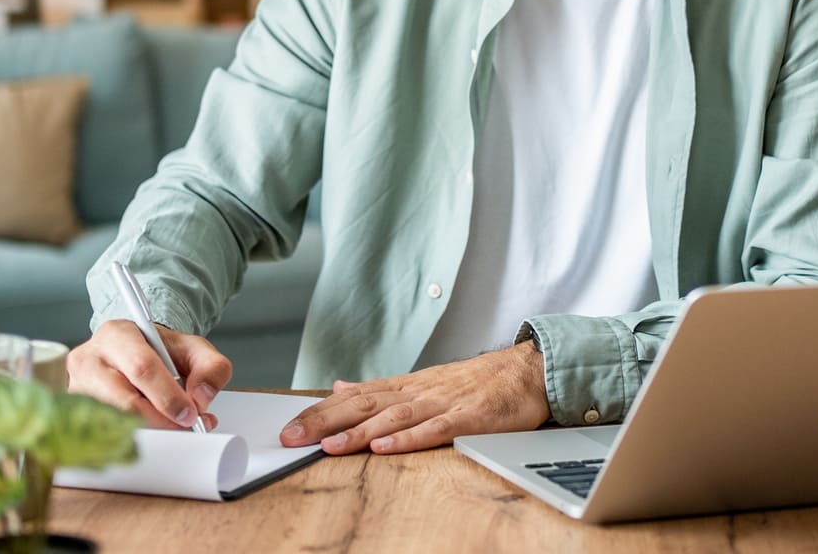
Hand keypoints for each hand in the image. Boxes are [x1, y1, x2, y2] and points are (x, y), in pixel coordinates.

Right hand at [68, 319, 231, 430]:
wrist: (137, 355)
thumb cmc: (160, 352)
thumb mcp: (193, 349)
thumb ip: (211, 367)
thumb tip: (201, 398)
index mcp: (117, 334)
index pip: (141, 368)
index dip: (167, 396)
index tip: (189, 414)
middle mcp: (90, 358)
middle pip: (123, 401)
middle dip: (159, 421)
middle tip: (182, 427)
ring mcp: (76, 388)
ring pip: (111, 423)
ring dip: (146, 432)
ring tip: (168, 428)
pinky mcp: (75, 411)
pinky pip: (102, 435)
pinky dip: (130, 439)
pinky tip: (148, 432)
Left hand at [279, 342, 549, 454]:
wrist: (528, 370)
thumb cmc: (478, 382)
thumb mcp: (423, 381)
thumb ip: (380, 388)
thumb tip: (339, 386)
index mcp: (406, 387)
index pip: (354, 397)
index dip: (319, 413)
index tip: (288, 428)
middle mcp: (419, 392)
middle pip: (364, 405)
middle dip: (325, 422)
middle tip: (292, 438)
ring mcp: (443, 403)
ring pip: (393, 417)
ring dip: (359, 432)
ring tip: (329, 445)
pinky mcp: (469, 417)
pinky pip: (435, 429)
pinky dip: (408, 438)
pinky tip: (385, 446)